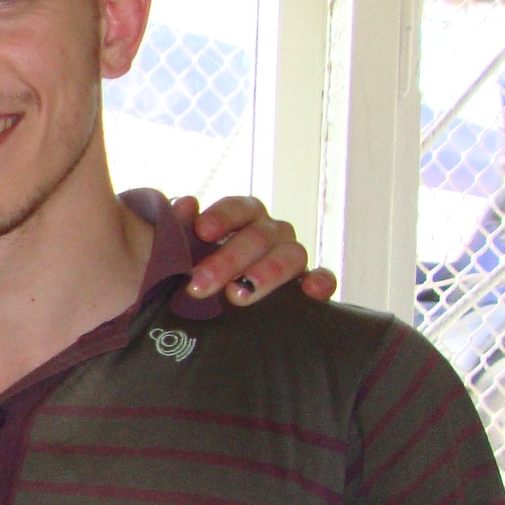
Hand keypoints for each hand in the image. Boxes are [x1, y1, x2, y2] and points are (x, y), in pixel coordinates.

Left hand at [178, 195, 336, 304]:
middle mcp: (271, 232)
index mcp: (244, 217)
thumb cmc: (199, 267)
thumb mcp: (185, 247)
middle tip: (199, 284)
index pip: (238, 208)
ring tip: (237, 295)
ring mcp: (292, 255)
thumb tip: (186, 204)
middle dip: (228, 260)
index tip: (202, 231)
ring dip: (266, 273)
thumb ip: (181, 226)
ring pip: (292, 254)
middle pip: (259, 236)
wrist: (217, 301)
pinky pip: (323, 277)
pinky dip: (321, 281)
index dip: (222, 217)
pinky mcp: (308, 283)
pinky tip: (310, 292)